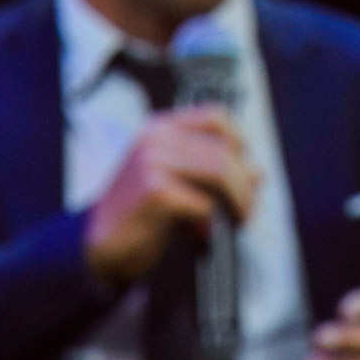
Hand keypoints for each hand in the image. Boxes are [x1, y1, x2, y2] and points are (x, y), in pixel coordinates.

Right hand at [83, 107, 257, 285]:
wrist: (100, 242)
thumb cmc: (142, 212)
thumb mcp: (178, 183)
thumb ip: (214, 173)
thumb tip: (258, 173)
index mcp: (160, 129)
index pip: (216, 117)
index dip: (239, 144)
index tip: (246, 172)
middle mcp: (155, 139)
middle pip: (224, 153)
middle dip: (244, 188)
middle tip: (245, 214)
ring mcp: (153, 163)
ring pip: (220, 175)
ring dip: (237, 204)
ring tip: (235, 223)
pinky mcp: (155, 191)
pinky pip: (204, 204)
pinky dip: (212, 224)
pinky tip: (204, 236)